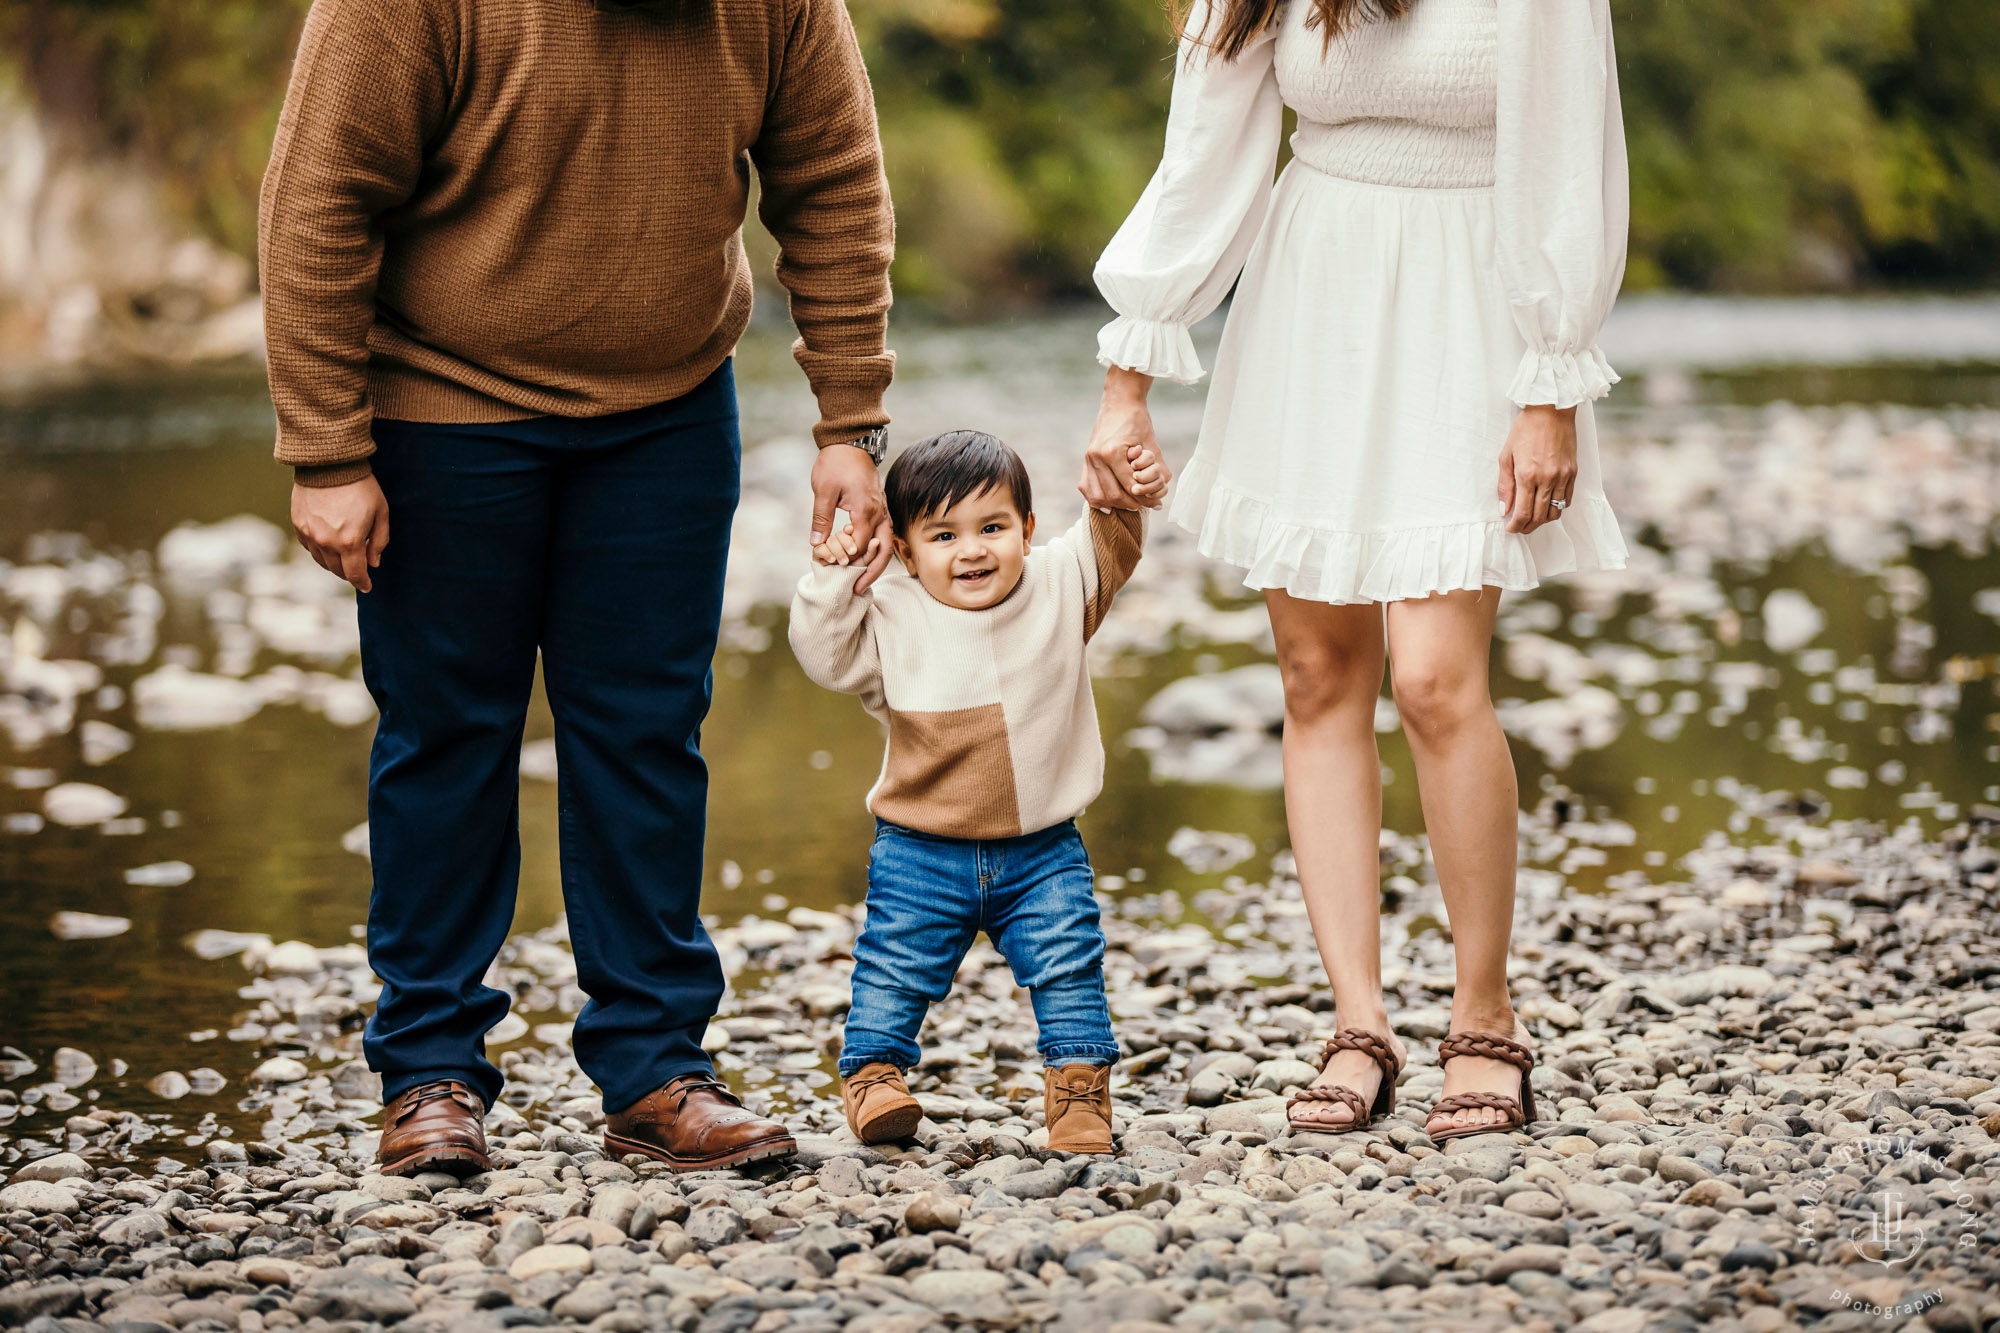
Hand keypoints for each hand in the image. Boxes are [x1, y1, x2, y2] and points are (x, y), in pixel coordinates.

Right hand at [291, 474, 389, 592]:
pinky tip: (328, 546)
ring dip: (334, 564)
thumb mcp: (381, 512)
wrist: (329, 464)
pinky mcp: (298, 525)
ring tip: (344, 560)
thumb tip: (373, 563)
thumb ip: (379, 541)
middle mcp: (326, 542)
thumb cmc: (361, 487)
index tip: (368, 587)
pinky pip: (309, 547)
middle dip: (350, 574)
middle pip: (338, 570)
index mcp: (350, 542)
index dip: (363, 584)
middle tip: (358, 572)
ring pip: (322, 561)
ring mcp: (309, 535)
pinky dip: (320, 551)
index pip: (355, 574)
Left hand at [810, 443, 892, 590]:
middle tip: (856, 589)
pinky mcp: (880, 508)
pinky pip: (883, 535)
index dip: (845, 559)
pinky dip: (876, 550)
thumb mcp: (823, 490)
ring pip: (886, 545)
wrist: (852, 441)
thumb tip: (817, 545)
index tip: (830, 566)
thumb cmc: (836, 463)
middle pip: (882, 551)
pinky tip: (864, 558)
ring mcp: (883, 510)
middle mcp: (880, 513)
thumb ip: (821, 519)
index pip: (859, 546)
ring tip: (862, 580)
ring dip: (876, 563)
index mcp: (866, 510)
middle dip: (871, 572)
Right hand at [1080, 366, 1167, 511]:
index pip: (1130, 486)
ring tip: (1130, 504)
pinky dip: (1096, 499)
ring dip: (1115, 504)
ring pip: (1098, 496)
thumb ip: (1158, 467)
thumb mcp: (1151, 443)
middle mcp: (1096, 457)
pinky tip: (1108, 504)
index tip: (1156, 504)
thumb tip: (1163, 489)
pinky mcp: (1085, 460)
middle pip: (1113, 495)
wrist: (1119, 401)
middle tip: (1145, 506)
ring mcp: (1088, 459)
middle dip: (1131, 504)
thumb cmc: (1137, 420)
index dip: (1145, 498)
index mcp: (1112, 452)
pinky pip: (1086, 488)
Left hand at [1498, 405, 1578, 534]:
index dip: (1515, 526)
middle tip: (1519, 528)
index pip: (1523, 513)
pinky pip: (1567, 500)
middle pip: (1540, 517)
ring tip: (1532, 519)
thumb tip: (1504, 509)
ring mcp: (1563, 476)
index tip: (1510, 529)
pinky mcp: (1573, 472)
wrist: (1551, 410)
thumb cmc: (1525, 430)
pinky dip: (1557, 508)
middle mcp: (1547, 479)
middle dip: (1527, 527)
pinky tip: (1547, 506)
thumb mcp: (1506, 456)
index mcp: (1527, 475)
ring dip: (1543, 521)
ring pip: (1555, 512)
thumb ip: (1504, 485)